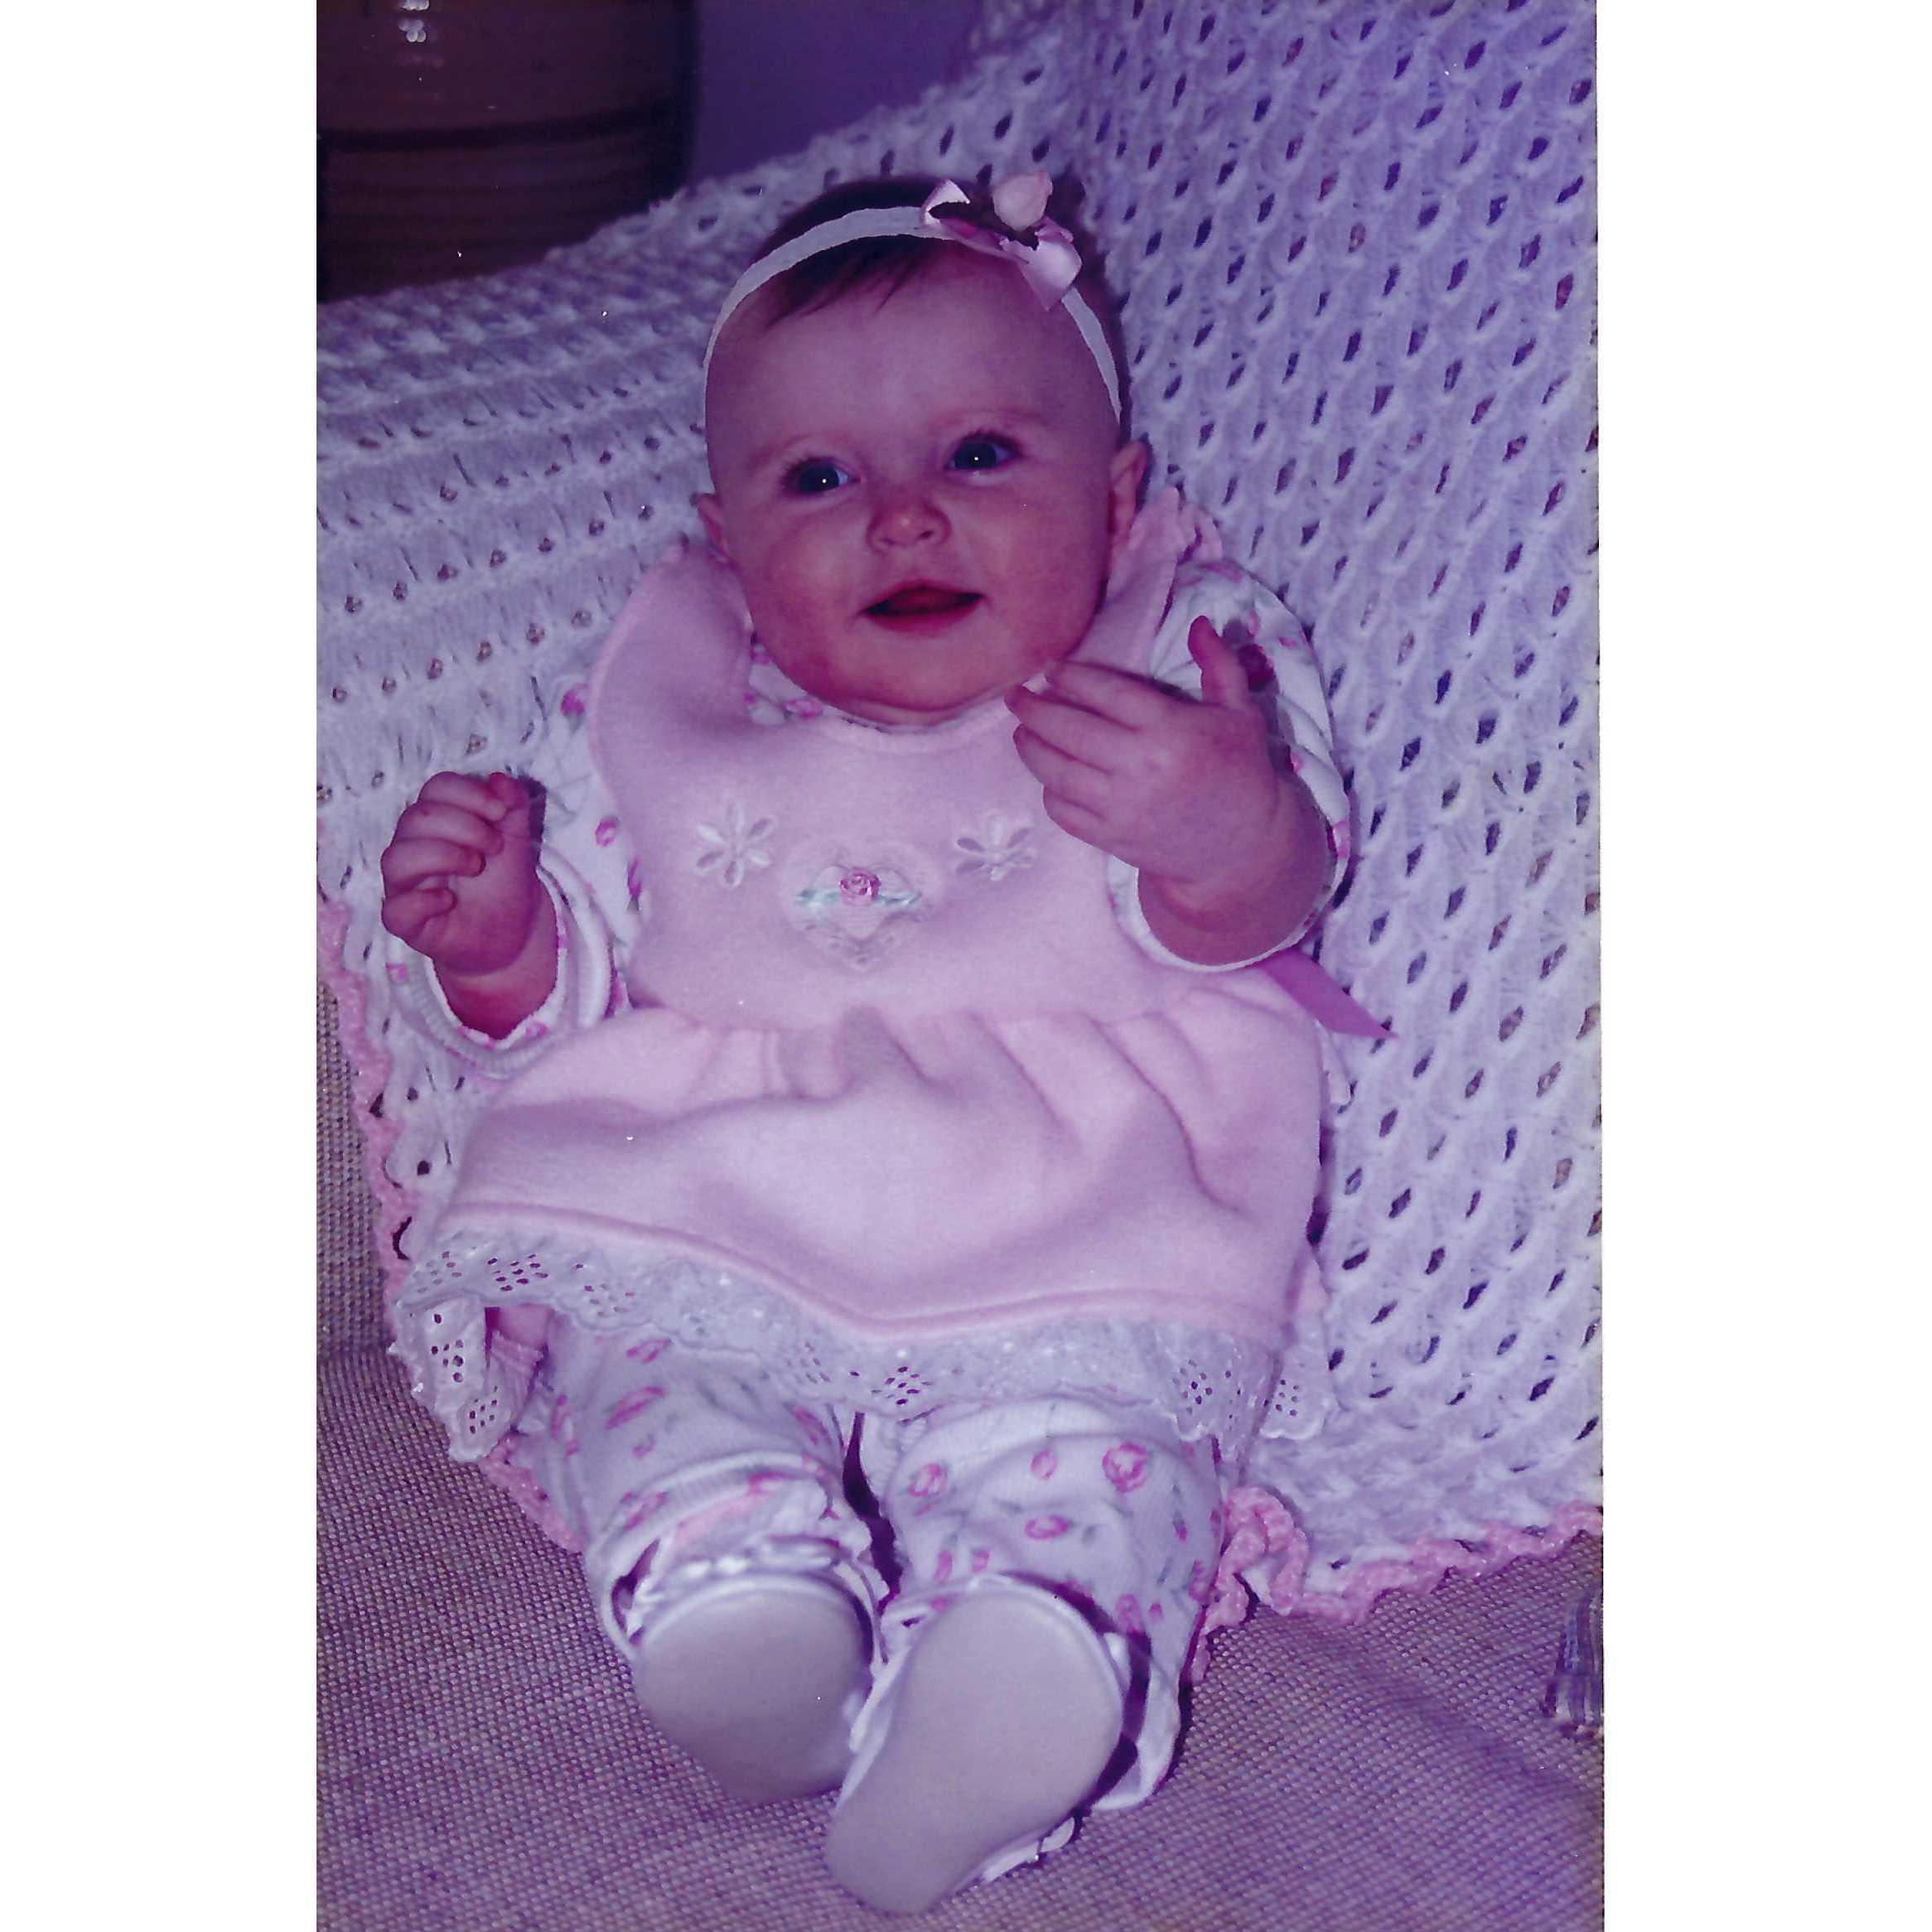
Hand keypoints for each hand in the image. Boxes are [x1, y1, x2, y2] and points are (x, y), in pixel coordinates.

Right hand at [379, 771, 545, 976]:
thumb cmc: (503, 880)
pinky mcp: (406, 922)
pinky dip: (423, 901)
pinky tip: (449, 900)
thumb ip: (513, 806)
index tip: (501, 812)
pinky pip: (395, 909)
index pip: (435, 789)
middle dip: (465, 827)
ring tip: (475, 867)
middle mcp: (412, 847)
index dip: (468, 794)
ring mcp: (404, 885)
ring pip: (396, 858)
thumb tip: (500, 779)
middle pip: (417, 818)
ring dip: (443, 856)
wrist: (513, 931)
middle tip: (494, 847)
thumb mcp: (517, 838)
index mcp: (436, 822)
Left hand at [1006, 616, 1286, 888]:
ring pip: (1057, 771)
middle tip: (1014, 696)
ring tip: (1020, 733)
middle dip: (1032, 709)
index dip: (1072, 677)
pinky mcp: (1114, 838)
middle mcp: (1142, 767)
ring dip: (1030, 748)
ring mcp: (1124, 806)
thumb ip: (1218, 664)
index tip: (1051, 670)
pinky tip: (1049, 775)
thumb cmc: (1241, 771)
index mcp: (1171, 729)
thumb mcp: (1241, 712)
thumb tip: (1200, 622)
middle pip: (1069, 729)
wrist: (1244, 846)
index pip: (1106, 692)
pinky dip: (1050, 791)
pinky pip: (1064, 811)